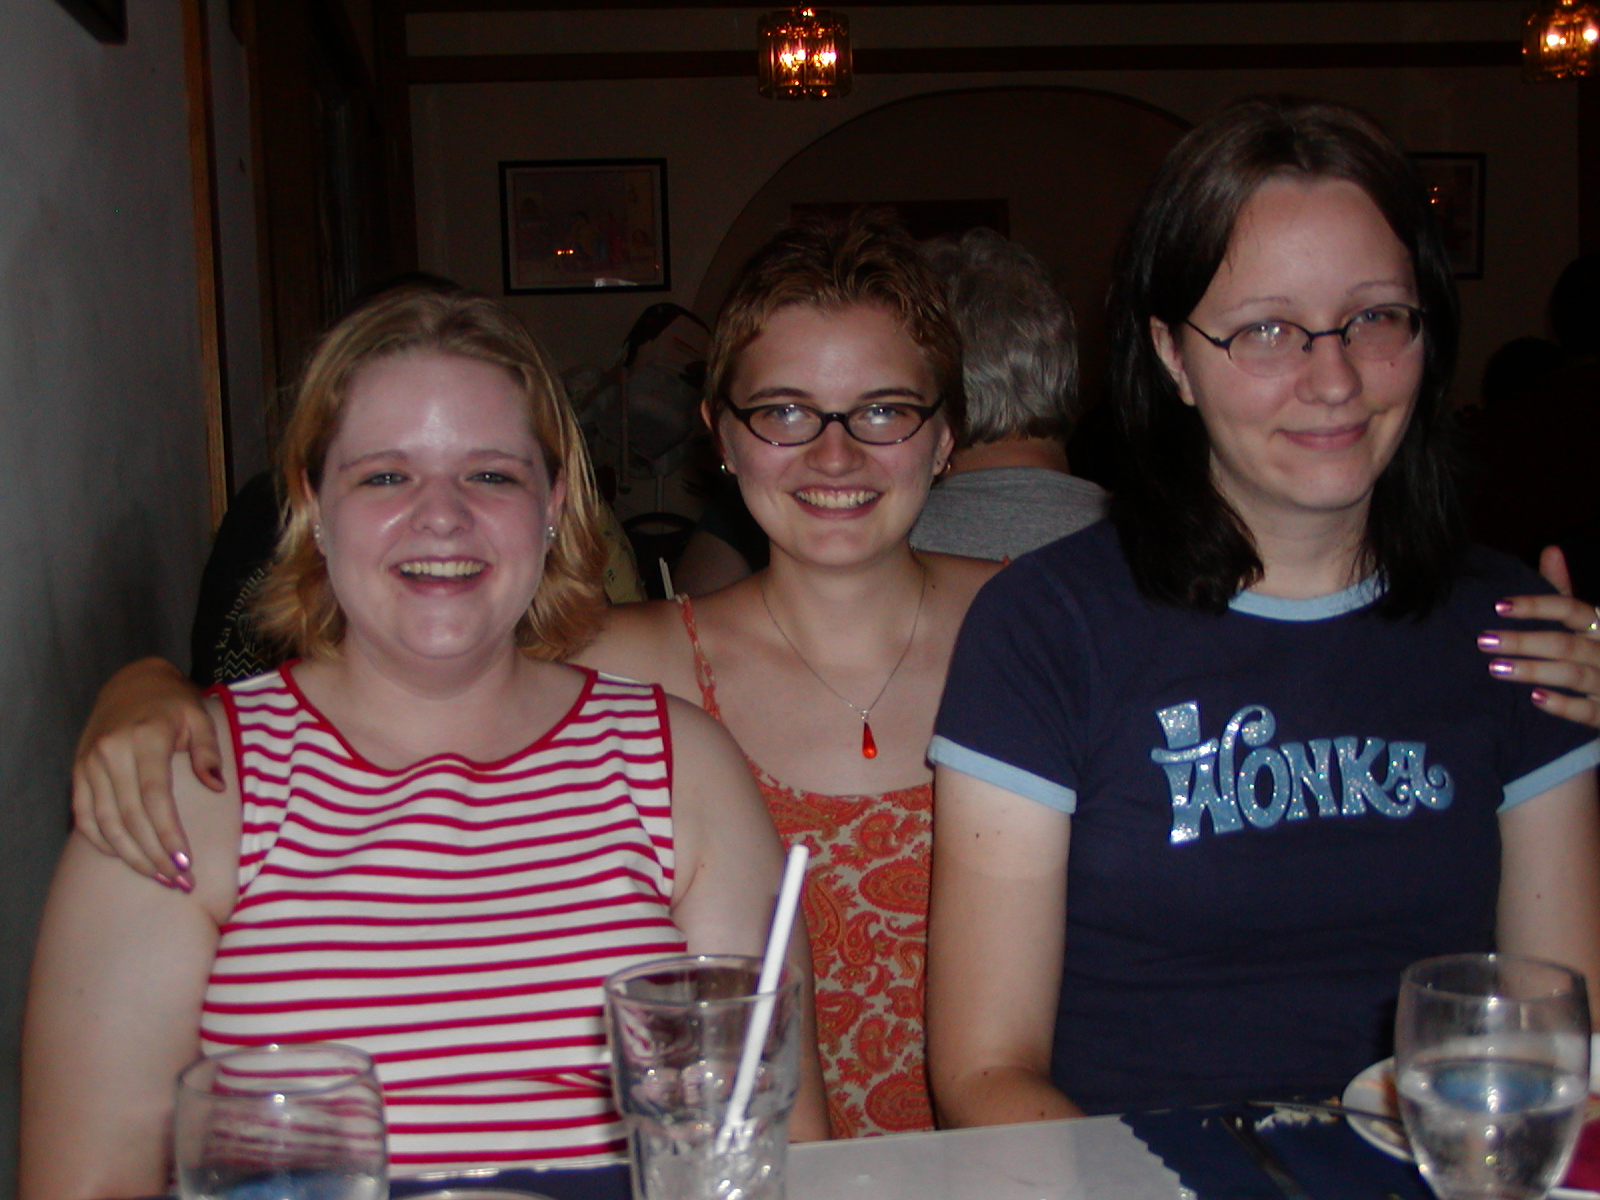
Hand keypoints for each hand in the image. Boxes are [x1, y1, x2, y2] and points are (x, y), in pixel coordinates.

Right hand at [71, 658, 219, 887]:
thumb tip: (217, 787)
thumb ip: (208, 752)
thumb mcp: (200, 716)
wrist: (131, 681)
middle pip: (130, 817)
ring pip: (105, 823)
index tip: (186, 863)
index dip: (168, 834)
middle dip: (155, 855)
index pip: (155, 798)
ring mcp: (89, 763)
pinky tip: (125, 858)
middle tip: (180, 882)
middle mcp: (110, 753)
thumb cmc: (174, 702)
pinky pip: (84, 815)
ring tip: (159, 877)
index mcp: (144, 739)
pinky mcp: (78, 771)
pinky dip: (101, 841)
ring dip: (131, 856)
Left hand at [1478, 547, 1599, 729]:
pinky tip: (1535, 698)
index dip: (1537, 606)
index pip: (1571, 609)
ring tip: (1495, 667)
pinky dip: (1562, 704)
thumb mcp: (1585, 620)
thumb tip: (1550, 550)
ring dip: (1534, 670)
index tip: (1499, 605)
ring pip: (1572, 674)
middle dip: (1523, 642)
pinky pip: (1587, 710)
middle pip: (1565, 644)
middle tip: (1484, 641)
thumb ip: (1564, 590)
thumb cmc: (1596, 649)